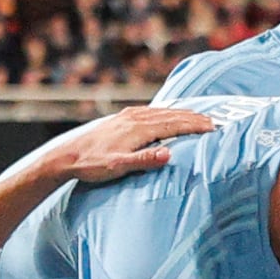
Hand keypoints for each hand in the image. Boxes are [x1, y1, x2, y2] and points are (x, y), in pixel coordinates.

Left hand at [42, 102, 219, 185]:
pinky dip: (165, 112)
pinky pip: (150, 112)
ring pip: (161, 112)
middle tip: (213, 121)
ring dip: (181, 114)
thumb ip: (144, 160)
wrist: (66, 157)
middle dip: (193, 118)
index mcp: (138, 128)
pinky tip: (167, 115)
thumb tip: (169, 154)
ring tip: (197, 117)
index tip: (212, 127)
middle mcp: (134, 118)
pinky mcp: (121, 118)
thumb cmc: (92, 165)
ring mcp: (127, 116)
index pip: (173, 124)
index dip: (194, 126)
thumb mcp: (118, 166)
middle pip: (170, 115)